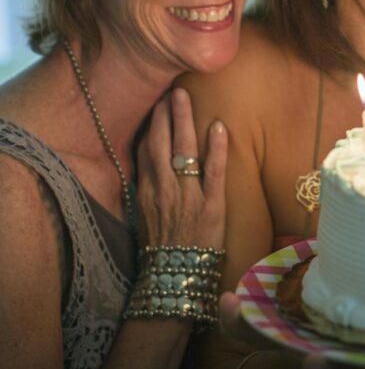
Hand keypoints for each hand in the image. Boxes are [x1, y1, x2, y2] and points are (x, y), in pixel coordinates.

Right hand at [137, 87, 227, 247]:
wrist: (174, 279)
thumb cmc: (161, 248)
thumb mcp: (144, 216)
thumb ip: (143, 189)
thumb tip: (141, 165)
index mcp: (147, 191)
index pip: (146, 150)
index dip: (151, 125)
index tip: (155, 103)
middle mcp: (164, 189)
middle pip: (161, 143)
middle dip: (165, 114)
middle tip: (171, 89)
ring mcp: (187, 195)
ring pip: (184, 150)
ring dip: (185, 121)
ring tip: (185, 96)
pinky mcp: (211, 205)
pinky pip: (214, 171)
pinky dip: (217, 148)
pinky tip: (220, 126)